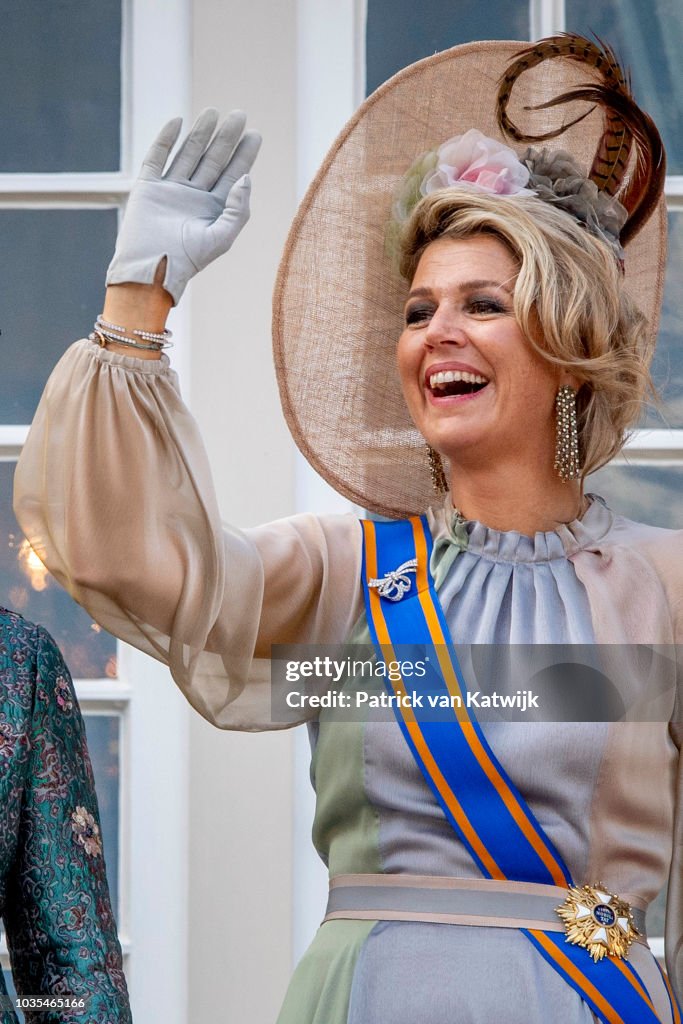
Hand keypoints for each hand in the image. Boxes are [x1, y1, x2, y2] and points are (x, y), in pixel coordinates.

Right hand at [106, 109, 261, 304]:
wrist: (152, 269)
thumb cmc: (189, 260)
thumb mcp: (222, 237)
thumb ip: (238, 209)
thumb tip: (246, 177)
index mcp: (214, 209)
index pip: (232, 175)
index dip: (244, 155)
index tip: (255, 134)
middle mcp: (194, 196)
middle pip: (213, 160)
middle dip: (226, 138)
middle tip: (239, 115)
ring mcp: (171, 190)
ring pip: (188, 154)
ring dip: (200, 134)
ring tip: (213, 112)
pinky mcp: (148, 187)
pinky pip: (157, 157)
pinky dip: (166, 139)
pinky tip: (178, 121)